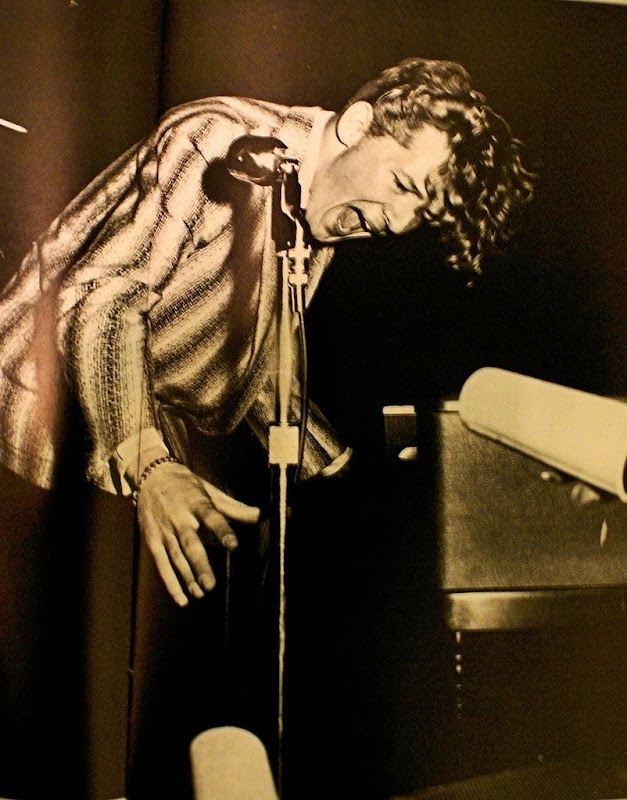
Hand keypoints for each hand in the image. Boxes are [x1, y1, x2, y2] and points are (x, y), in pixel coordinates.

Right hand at [135, 461, 259, 605]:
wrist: (152, 476)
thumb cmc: (187, 486)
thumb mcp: (210, 491)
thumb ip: (234, 507)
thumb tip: (260, 515)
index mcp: (197, 503)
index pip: (212, 517)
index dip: (222, 531)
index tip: (233, 546)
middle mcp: (180, 518)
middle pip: (190, 544)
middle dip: (200, 565)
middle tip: (210, 585)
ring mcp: (164, 530)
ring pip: (176, 557)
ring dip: (187, 577)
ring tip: (201, 593)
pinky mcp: (152, 540)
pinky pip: (162, 564)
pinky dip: (171, 582)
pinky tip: (183, 598)